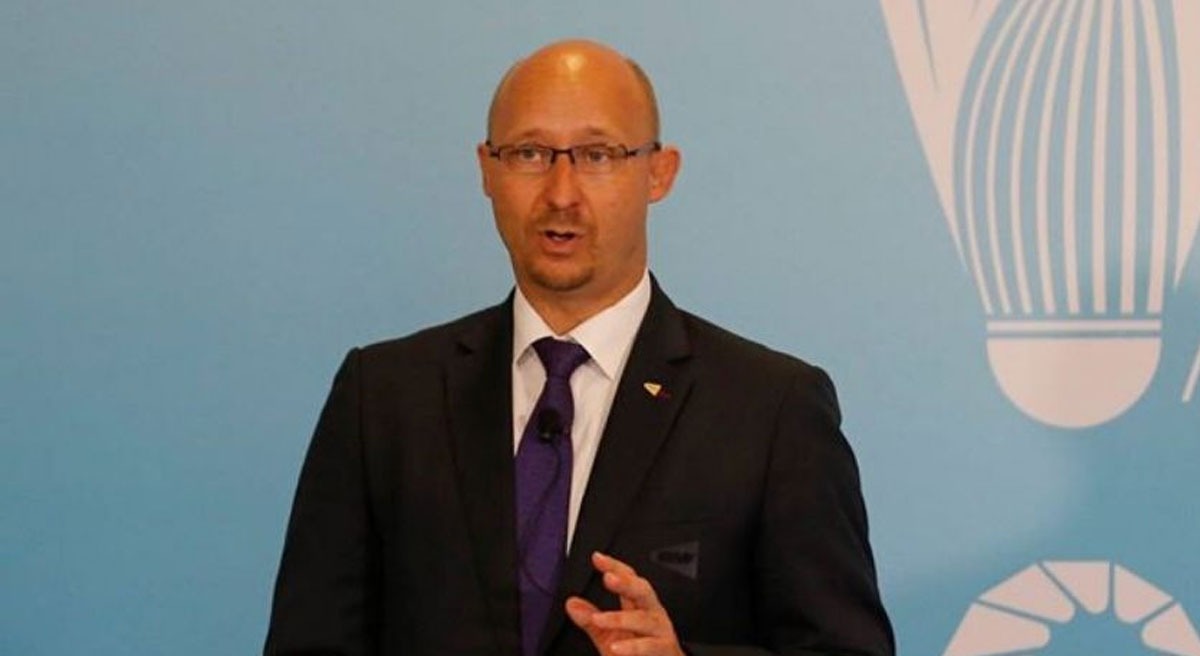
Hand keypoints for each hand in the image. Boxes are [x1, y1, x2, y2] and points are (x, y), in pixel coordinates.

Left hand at [564, 552, 684, 655]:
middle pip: (642, 591)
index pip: (629, 580)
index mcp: (640, 607)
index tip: (597, 558)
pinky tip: (616, 647)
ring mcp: (661, 632)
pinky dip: (633, 647)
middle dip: (626, 583)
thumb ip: (591, 621)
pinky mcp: (665, 650)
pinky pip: (650, 646)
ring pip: (644, 619)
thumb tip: (572, 604)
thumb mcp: (609, 637)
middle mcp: (652, 615)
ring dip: (620, 618)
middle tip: (609, 577)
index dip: (614, 566)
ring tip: (600, 619)